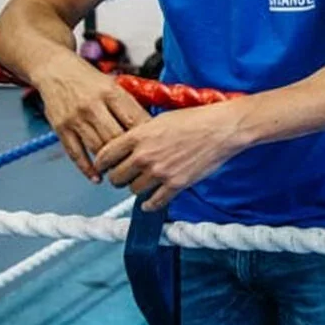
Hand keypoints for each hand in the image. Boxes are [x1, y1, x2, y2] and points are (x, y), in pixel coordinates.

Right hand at [33, 55, 151, 182]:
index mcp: (111, 93)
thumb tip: (151, 129)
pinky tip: (97, 177)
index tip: (153, 148)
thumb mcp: (114, 86)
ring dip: (110, 163)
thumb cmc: (90, 80)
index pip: (134, 120)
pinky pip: (75, 153)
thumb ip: (129, 106)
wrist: (56, 69)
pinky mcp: (61, 128)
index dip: (146, 137)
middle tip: (138, 164)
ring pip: (98, 148)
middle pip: (117, 137)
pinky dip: (87, 168)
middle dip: (129, 153)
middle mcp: (93, 106)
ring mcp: (76, 118)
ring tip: (120, 170)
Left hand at [94, 101, 248, 210]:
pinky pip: (155, 202)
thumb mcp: (161, 119)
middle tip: (125, 176)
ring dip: (137, 188)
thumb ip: (141, 133)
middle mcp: (145, 155)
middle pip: (116, 177)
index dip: (102, 164)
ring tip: (144, 182)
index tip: (104, 167)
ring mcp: (160, 172)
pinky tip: (150, 202)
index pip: (104, 156)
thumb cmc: (197, 119)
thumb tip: (129, 145)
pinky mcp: (176, 184)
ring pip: (134, 190)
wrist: (223, 128)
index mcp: (138, 136)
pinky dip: (150, 205)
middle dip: (119, 177)